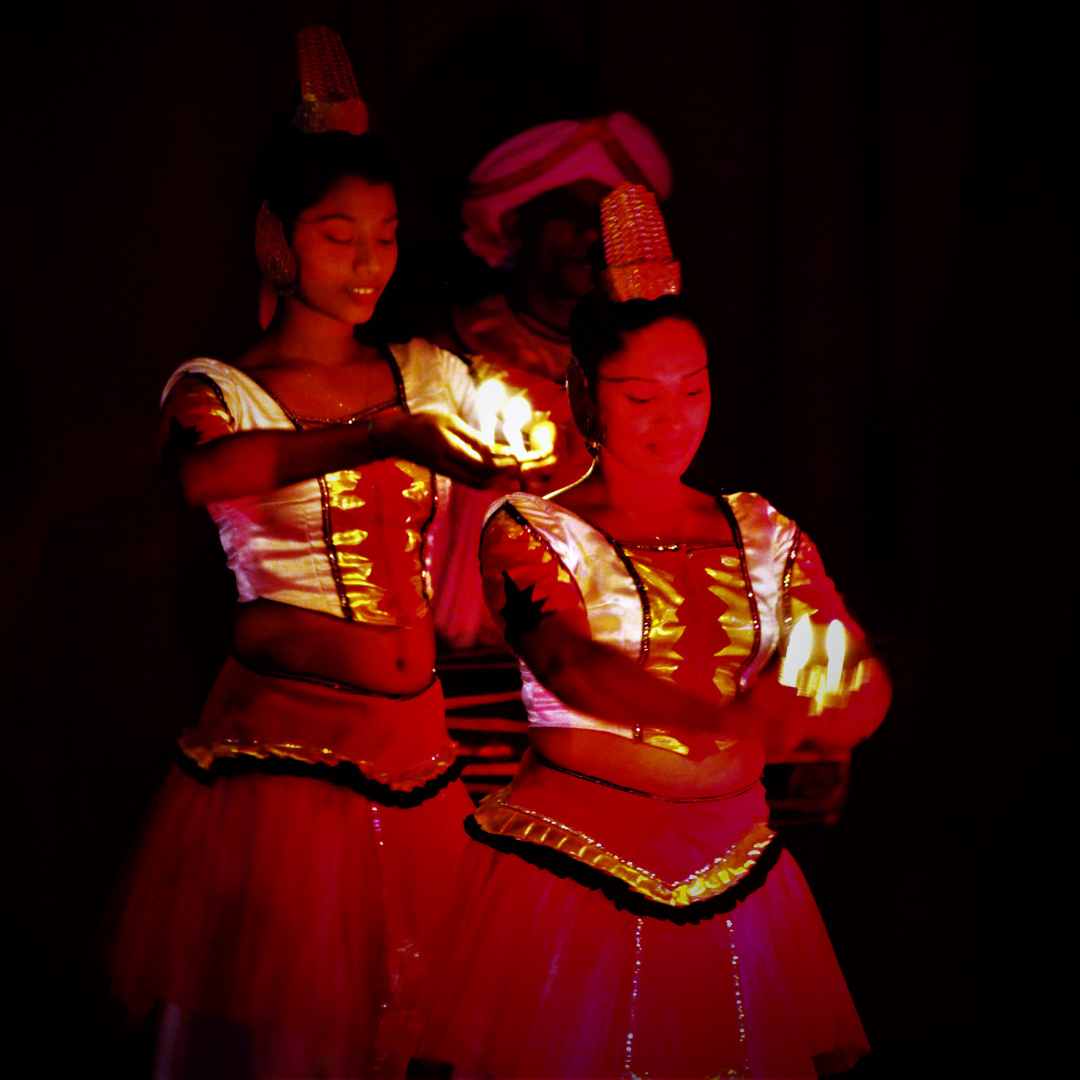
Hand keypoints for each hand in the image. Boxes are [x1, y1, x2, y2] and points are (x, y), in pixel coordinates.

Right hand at [376, 412, 520, 487]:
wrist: (398, 438)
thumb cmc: (423, 424)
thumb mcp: (449, 423)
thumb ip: (472, 437)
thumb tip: (493, 448)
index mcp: (451, 452)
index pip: (482, 465)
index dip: (502, 464)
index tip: (518, 458)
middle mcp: (451, 468)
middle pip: (483, 481)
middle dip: (504, 477)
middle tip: (521, 468)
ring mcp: (450, 474)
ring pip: (478, 484)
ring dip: (497, 481)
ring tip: (514, 474)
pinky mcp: (450, 474)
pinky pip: (472, 481)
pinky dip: (488, 479)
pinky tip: (498, 474)